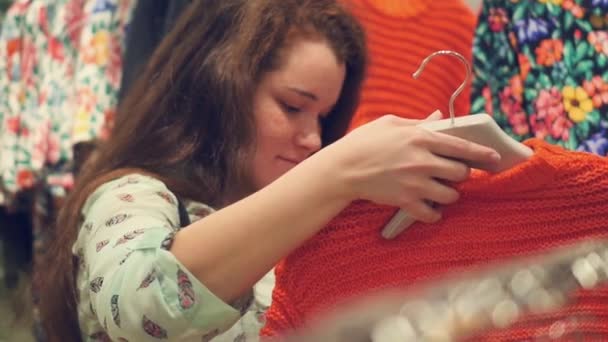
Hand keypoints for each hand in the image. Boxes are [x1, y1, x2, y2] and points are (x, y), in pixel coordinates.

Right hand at [323, 111, 500, 222]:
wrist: (342, 168)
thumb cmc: (364, 142)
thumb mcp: (391, 123)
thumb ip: (418, 122)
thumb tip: (438, 117)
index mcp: (421, 138)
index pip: (462, 146)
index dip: (482, 153)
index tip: (495, 157)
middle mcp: (422, 161)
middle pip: (461, 173)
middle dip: (461, 174)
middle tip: (453, 173)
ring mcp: (415, 183)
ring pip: (451, 195)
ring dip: (449, 193)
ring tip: (440, 189)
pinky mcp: (405, 201)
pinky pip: (431, 213)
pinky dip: (434, 213)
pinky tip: (430, 209)